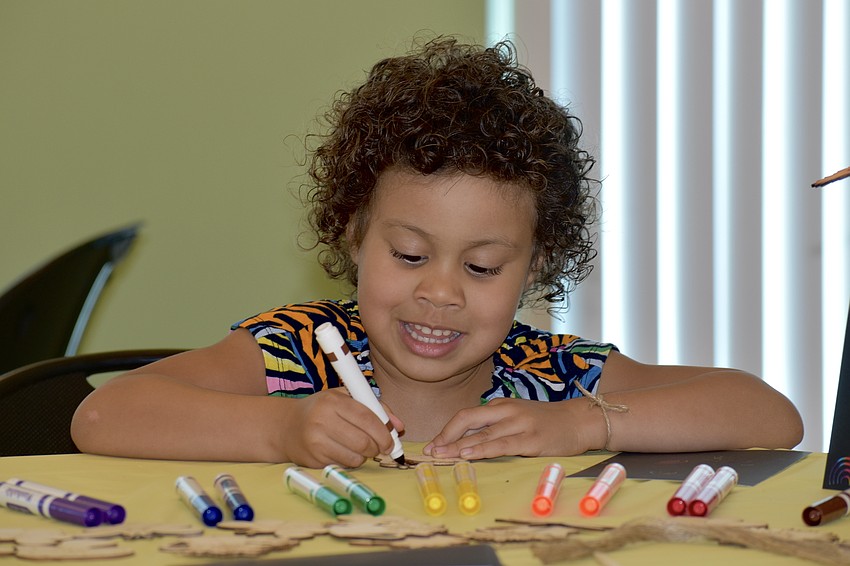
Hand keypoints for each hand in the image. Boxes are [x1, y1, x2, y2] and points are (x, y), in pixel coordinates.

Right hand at [282, 389, 403, 467]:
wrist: (286, 426)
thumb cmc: (322, 410)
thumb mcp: (345, 399)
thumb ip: (375, 408)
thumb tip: (400, 426)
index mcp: (332, 401)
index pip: (366, 417)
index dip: (383, 431)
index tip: (391, 439)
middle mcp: (322, 420)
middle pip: (363, 441)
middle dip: (377, 447)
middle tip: (380, 448)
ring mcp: (316, 441)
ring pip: (355, 456)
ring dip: (365, 456)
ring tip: (360, 448)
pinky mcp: (313, 459)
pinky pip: (344, 465)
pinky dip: (352, 461)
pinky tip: (345, 453)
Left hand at [423, 398, 593, 459]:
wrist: (580, 420)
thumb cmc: (547, 421)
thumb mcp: (518, 416)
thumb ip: (496, 424)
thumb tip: (468, 439)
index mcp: (500, 405)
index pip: (466, 415)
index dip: (447, 430)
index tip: (432, 445)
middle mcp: (506, 411)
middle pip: (467, 419)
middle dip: (446, 436)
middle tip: (430, 451)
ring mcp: (519, 424)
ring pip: (481, 434)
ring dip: (458, 446)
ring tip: (441, 455)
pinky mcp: (531, 439)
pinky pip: (501, 445)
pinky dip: (482, 450)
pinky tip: (469, 455)